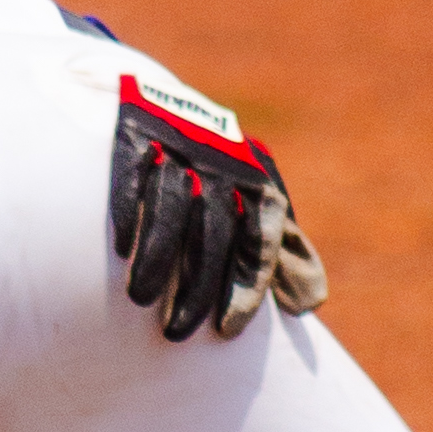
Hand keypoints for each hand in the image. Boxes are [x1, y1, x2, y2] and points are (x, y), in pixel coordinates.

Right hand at [110, 83, 328, 342]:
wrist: (168, 100)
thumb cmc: (223, 170)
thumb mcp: (260, 198)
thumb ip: (283, 250)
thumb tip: (310, 304)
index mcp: (255, 182)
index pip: (257, 240)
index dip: (245, 286)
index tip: (228, 330)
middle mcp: (220, 165)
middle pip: (214, 232)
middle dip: (198, 285)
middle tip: (178, 331)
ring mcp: (178, 147)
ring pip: (171, 207)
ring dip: (157, 256)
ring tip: (140, 299)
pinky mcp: (136, 134)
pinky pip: (134, 174)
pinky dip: (128, 211)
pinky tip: (122, 249)